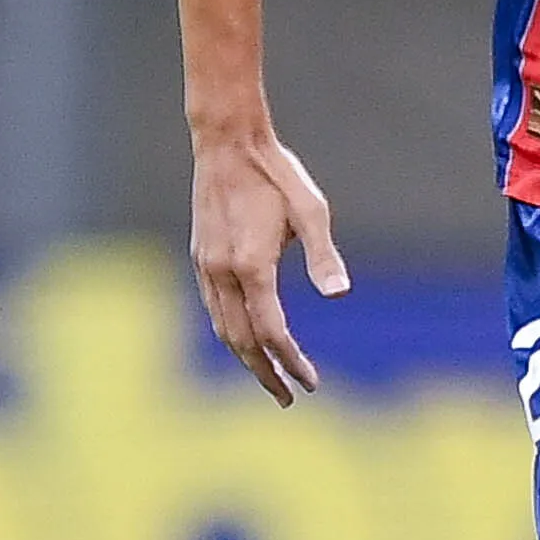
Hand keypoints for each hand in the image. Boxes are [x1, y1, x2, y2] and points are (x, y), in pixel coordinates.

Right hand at [187, 130, 350, 403]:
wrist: (227, 141)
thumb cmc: (277, 173)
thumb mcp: (311, 210)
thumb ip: (323, 256)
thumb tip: (339, 295)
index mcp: (251, 265)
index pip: (271, 331)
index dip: (291, 362)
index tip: (310, 384)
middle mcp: (222, 271)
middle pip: (242, 341)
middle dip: (266, 373)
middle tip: (288, 398)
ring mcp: (206, 265)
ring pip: (223, 328)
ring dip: (245, 358)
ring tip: (269, 377)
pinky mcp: (200, 256)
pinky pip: (213, 308)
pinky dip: (229, 333)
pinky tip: (243, 339)